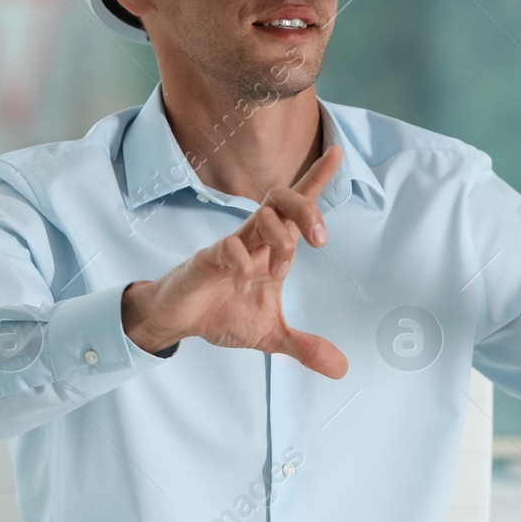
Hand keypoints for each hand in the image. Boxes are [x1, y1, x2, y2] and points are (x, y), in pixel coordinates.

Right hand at [121, 145, 347, 377]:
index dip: (318, 179)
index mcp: (272, 247)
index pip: (298, 206)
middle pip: (282, 199)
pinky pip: (227, 249)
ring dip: (280, 242)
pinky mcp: (206, 260)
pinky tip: (244, 286)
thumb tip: (341, 369)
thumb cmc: (223, 312)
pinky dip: (243, 266)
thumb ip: (305, 347)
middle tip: (321, 240)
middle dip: (307, 210)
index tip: (338, 152)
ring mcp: (231, 246)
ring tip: (280, 275)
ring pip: (260, 217)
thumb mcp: (270, 336)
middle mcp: (254, 238)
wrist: (179, 321)